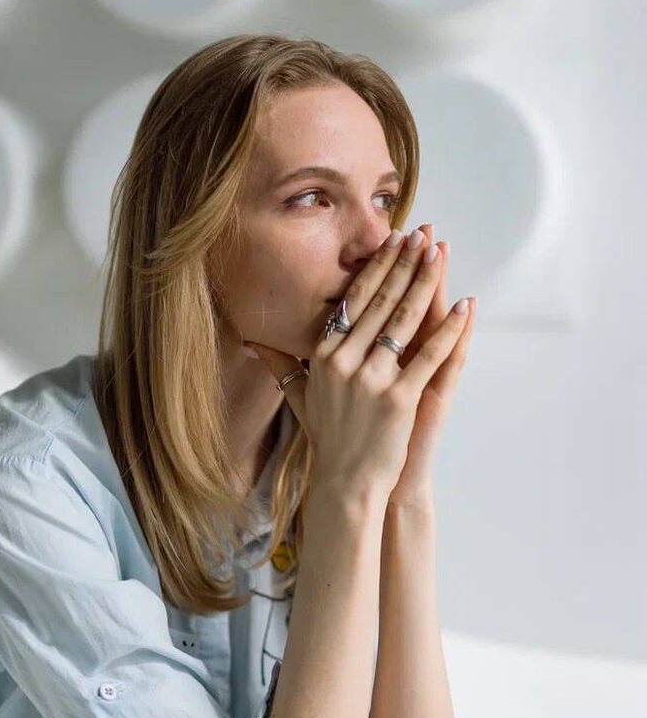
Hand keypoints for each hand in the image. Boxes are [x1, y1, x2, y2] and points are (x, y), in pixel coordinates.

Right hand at [244, 224, 472, 502]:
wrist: (345, 483)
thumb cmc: (326, 439)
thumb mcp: (299, 396)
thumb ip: (280, 365)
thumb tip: (253, 342)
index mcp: (323, 355)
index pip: (353, 300)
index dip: (376, 268)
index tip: (392, 241)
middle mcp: (344, 362)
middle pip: (379, 302)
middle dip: (403, 264)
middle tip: (421, 234)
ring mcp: (372, 380)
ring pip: (404, 320)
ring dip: (425, 283)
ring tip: (439, 255)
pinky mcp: (400, 399)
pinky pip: (430, 356)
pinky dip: (449, 329)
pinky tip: (464, 306)